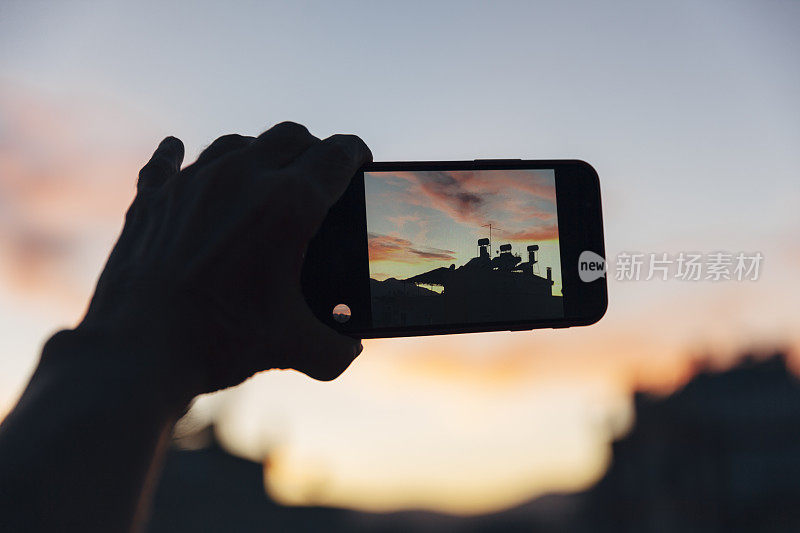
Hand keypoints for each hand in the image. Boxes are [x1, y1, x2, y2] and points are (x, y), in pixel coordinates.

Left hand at [76, 122, 371, 399]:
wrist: (138, 352)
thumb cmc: (220, 342)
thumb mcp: (293, 348)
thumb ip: (336, 349)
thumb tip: (350, 349)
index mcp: (289, 204)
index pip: (339, 154)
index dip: (356, 153)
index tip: (360, 160)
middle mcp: (243, 178)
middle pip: (292, 136)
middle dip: (313, 149)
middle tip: (319, 174)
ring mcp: (193, 183)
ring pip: (238, 142)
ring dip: (259, 153)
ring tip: (264, 176)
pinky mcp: (152, 198)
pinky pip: (167, 160)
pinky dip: (178, 156)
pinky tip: (177, 151)